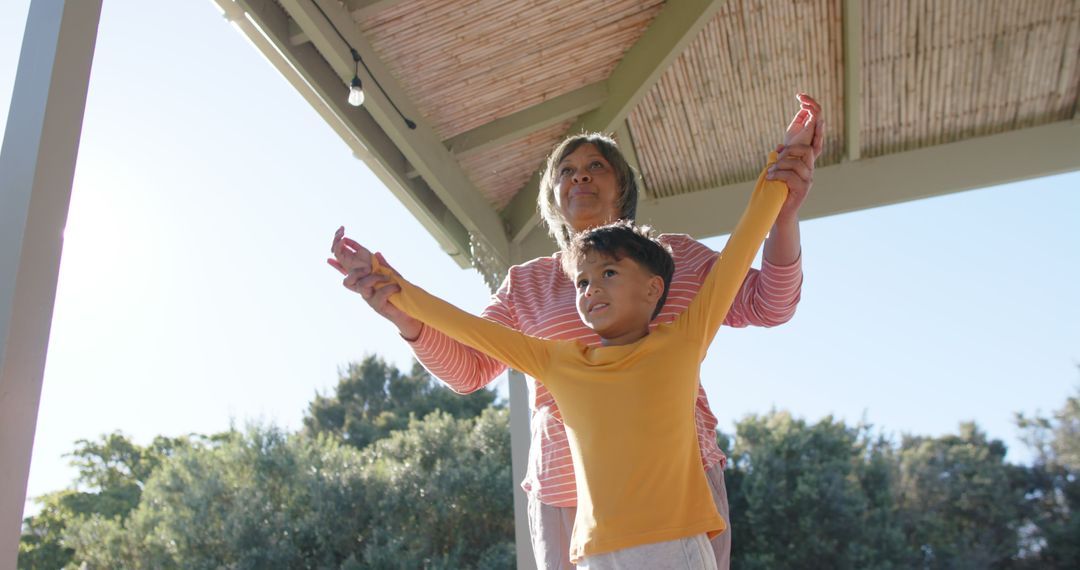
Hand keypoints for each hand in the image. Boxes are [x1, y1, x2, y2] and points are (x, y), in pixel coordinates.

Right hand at [327, 226, 422, 339]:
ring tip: (388, 277)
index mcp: (366, 284)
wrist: (411, 314)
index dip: (338, 267)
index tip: (328, 259)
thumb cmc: (401, 295)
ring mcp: (370, 300)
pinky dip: (388, 288)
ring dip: (375, 278)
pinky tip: (396, 287)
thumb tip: (376, 253)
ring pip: (362, 286)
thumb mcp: (393, 277)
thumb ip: (384, 266)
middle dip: (355, 272)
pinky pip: (378, 295)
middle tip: (367, 267)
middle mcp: (365, 292)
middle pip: (348, 282)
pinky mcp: (378, 307)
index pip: (349, 275)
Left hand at [768, 93, 824, 220]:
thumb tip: (779, 145)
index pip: (815, 140)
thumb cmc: (778, 189)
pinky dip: (779, 175)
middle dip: (792, 148)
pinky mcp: (803, 190)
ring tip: (771, 171)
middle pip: (808, 149)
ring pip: (799, 163)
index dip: (815, 124)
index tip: (807, 106)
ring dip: (781, 165)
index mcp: (806, 161)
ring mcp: (809, 179)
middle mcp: (810, 169)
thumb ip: (781, 157)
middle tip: (777, 154)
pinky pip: (792, 176)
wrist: (779, 213)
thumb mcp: (778, 169)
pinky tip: (771, 177)